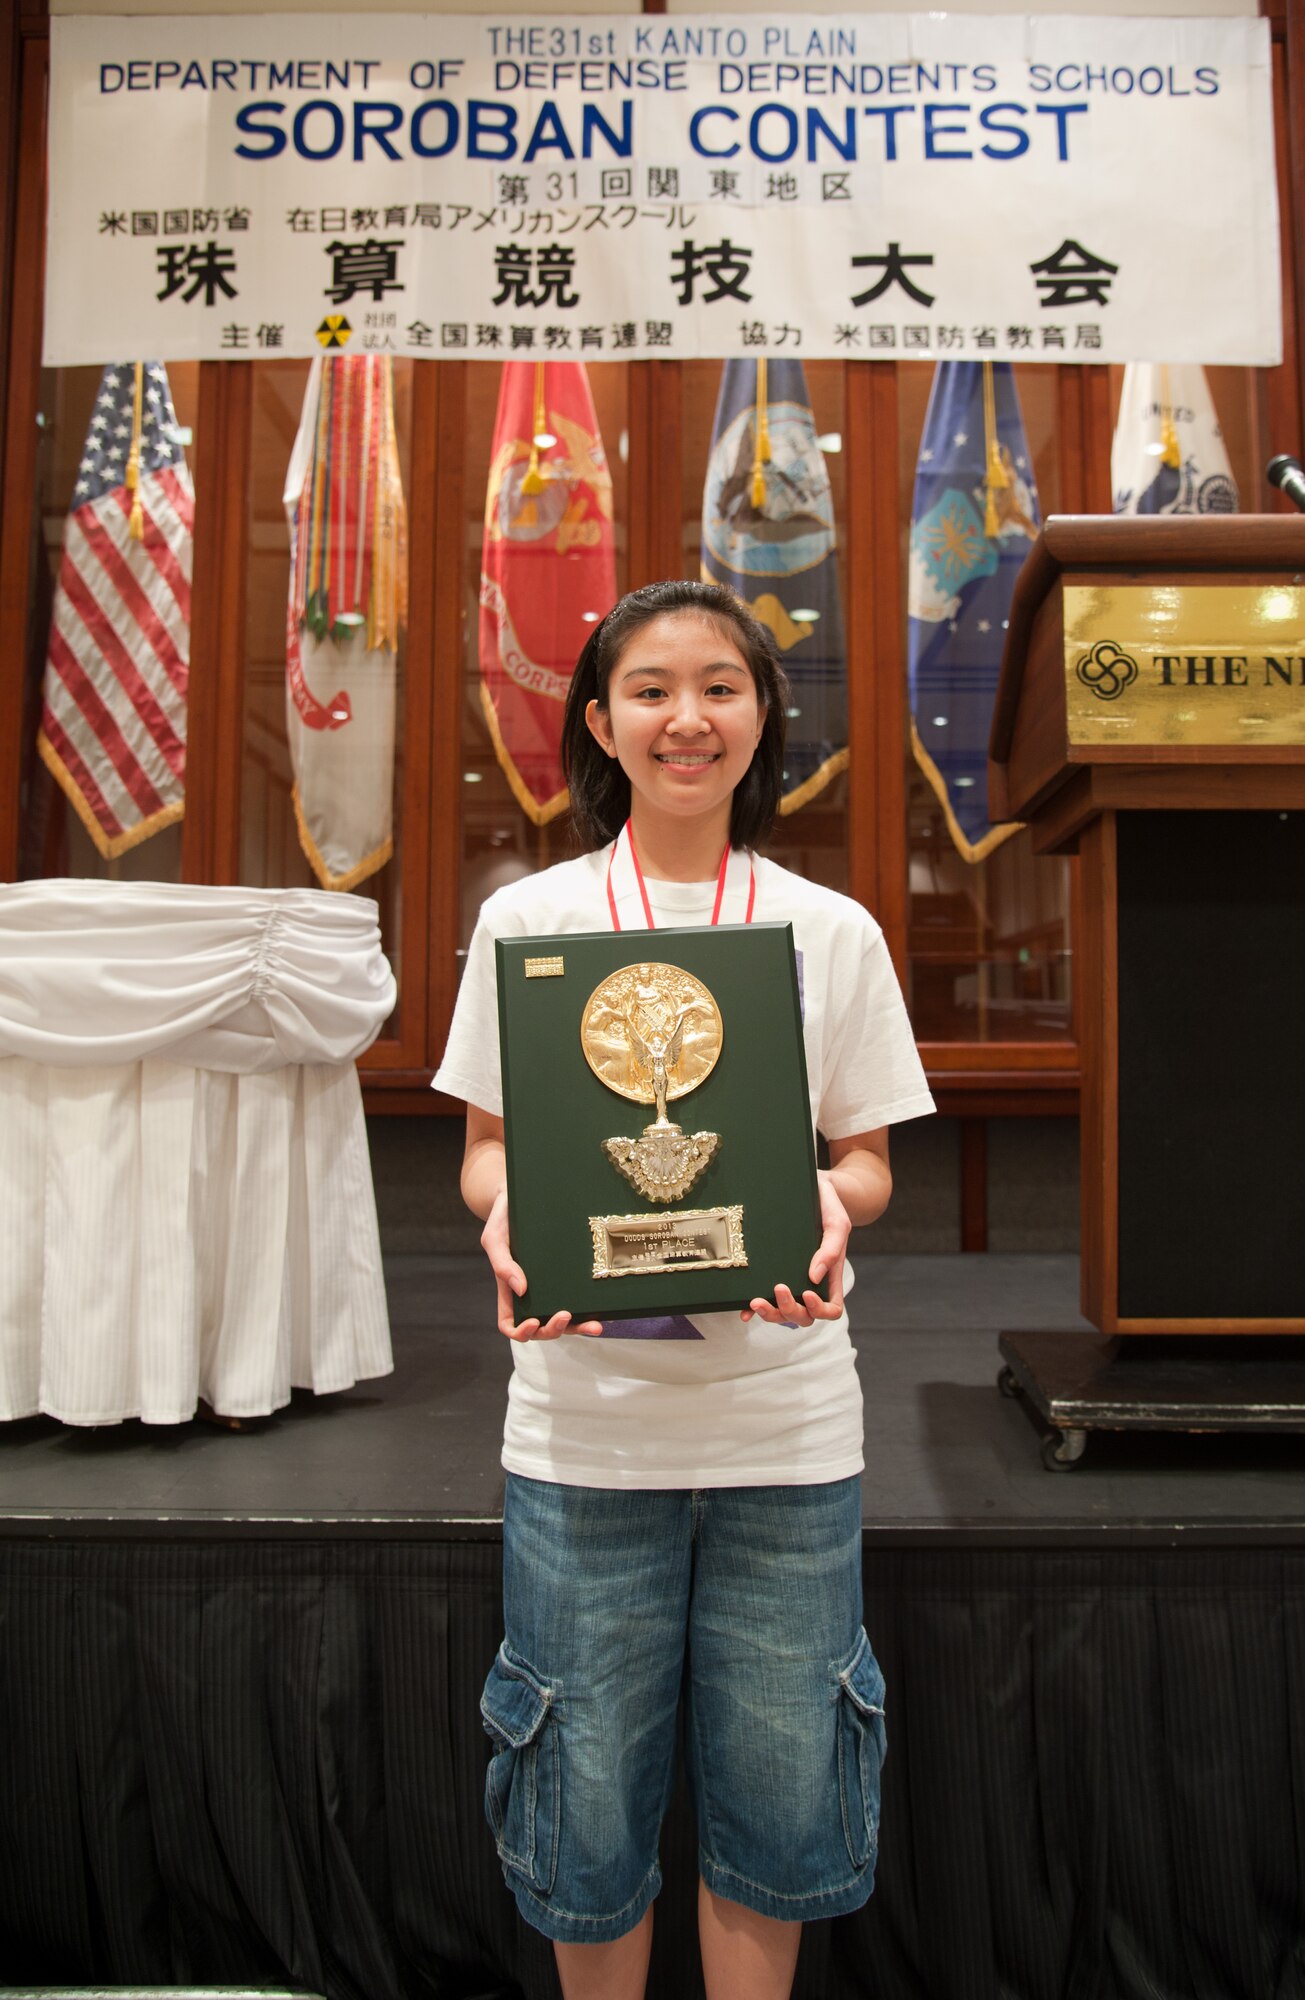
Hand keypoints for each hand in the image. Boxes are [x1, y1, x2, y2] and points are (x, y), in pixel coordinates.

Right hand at [480, 1189, 603, 1341]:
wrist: (523, 1195)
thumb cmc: (503, 1217)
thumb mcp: (495, 1237)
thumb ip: (502, 1264)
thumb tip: (521, 1290)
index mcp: (509, 1290)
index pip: (509, 1323)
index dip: (521, 1331)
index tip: (533, 1322)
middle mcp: (531, 1293)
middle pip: (541, 1328)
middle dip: (554, 1329)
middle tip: (566, 1315)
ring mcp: (552, 1287)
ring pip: (564, 1320)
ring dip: (579, 1328)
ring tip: (596, 1325)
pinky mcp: (569, 1275)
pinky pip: (579, 1299)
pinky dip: (591, 1309)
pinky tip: (605, 1310)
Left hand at [740, 1169, 849, 1326]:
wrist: (812, 1190)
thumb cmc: (829, 1207)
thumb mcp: (838, 1223)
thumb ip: (832, 1249)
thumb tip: (814, 1276)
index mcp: (830, 1276)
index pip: (832, 1308)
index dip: (820, 1309)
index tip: (807, 1293)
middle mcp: (810, 1283)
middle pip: (804, 1316)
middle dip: (790, 1309)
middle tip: (778, 1288)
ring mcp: (791, 1280)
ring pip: (783, 1312)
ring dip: (770, 1313)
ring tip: (756, 1301)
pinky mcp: (773, 1271)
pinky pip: (765, 1298)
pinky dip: (754, 1309)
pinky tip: (744, 1309)